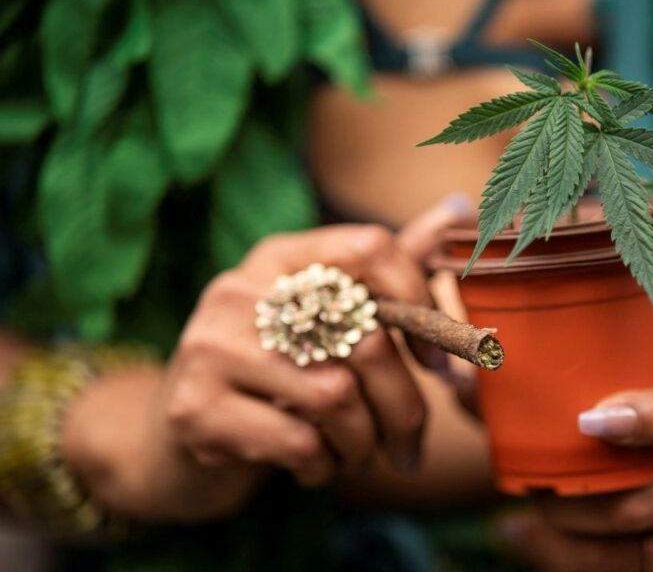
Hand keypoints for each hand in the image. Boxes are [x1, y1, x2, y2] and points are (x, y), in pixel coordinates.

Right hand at [65, 224, 439, 520]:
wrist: (171, 440)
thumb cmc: (274, 375)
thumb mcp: (326, 318)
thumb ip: (387, 269)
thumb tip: (459, 207)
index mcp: (281, 257)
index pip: (371, 248)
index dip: (420, 307)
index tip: (437, 362)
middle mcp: (241, 290)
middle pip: (367, 339)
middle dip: (405, 408)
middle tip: (411, 445)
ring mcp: (210, 346)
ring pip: (337, 396)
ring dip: (363, 444)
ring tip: (356, 455)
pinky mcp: (195, 409)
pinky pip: (299, 443)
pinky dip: (323, 467)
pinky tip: (314, 466)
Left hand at [499, 385, 652, 571]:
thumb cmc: (643, 446)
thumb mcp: (617, 415)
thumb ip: (543, 394)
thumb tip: (463, 376)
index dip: (651, 418)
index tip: (589, 420)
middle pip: (645, 505)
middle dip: (574, 503)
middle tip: (529, 491)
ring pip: (633, 555)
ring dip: (568, 542)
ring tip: (525, 522)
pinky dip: (572, 567)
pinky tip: (533, 544)